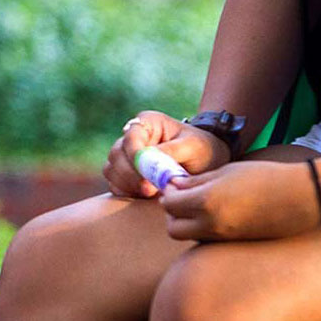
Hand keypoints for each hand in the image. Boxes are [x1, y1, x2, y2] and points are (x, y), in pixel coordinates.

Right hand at [103, 110, 230, 198]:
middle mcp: (133, 137)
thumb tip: (148, 163)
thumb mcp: (194, 147)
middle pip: (116, 154)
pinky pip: (114, 184)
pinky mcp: (125, 174)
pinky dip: (124, 192)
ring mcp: (126, 156)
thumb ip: (172, 152)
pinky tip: (142, 198)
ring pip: (111, 169)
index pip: (131, 136)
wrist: (208, 164)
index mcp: (148, 122)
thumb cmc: (203, 149)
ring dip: (126, 184)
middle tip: (148, 190)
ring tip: (149, 195)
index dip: (134, 155)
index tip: (147, 174)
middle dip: (130, 174)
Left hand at [158, 158, 320, 240]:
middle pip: (173, 229)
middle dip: (172, 214)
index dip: (169, 193)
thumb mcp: (227, 172)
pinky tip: (218, 216)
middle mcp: (211, 224)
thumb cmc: (265, 177)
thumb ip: (197, 181)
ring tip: (202, 207)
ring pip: (189, 238)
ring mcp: (223, 238)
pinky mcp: (234, 245)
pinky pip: (207, 241)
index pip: (169, 204)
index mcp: (206, 201)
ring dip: (187, 224)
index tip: (175, 185)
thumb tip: (174, 186)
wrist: (302, 198)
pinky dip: (204, 231)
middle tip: (183, 199)